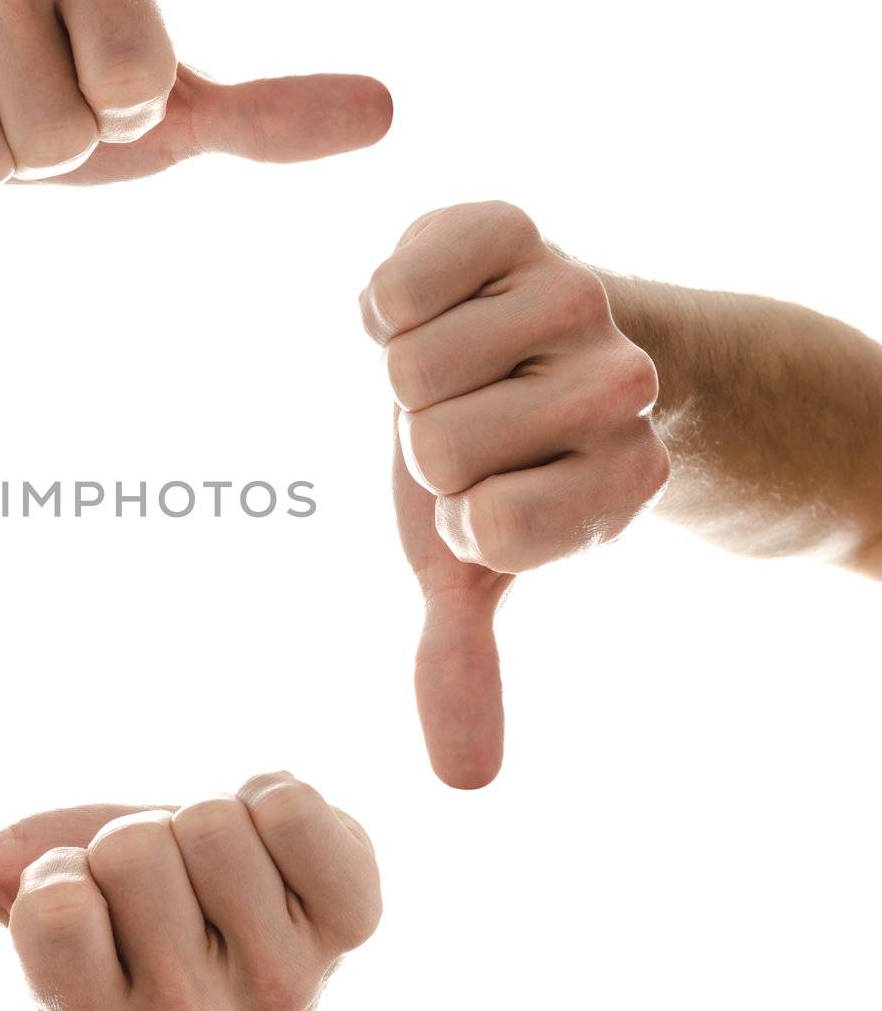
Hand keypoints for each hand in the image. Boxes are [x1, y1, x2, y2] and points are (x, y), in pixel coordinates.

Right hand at [0, 772, 379, 1010]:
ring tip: (216, 871)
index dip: (62, 876)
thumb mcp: (14, 887)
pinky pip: (294, 806)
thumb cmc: (120, 914)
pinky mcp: (354, 917)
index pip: (51, 907)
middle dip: (133, 841)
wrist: (237, 928)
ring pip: (211, 823)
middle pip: (136, 852)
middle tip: (162, 886)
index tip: (91, 906)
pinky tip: (271, 845)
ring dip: (201, 818)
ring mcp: (289, 979)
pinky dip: (272, 794)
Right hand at [359, 200, 669, 788]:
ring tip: (451, 365)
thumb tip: (462, 782)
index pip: (493, 529)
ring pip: (415, 372)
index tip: (493, 493)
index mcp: (623, 478)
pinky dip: (387, 300)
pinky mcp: (510, 228)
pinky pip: (401, 280)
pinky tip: (426, 307)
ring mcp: (570, 297)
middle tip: (466, 421)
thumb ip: (464, 658)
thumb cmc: (496, 460)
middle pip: (440, 450)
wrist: (525, 338)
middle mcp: (617, 382)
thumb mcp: (475, 562)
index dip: (460, 518)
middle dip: (424, 447)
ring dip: (403, 380)